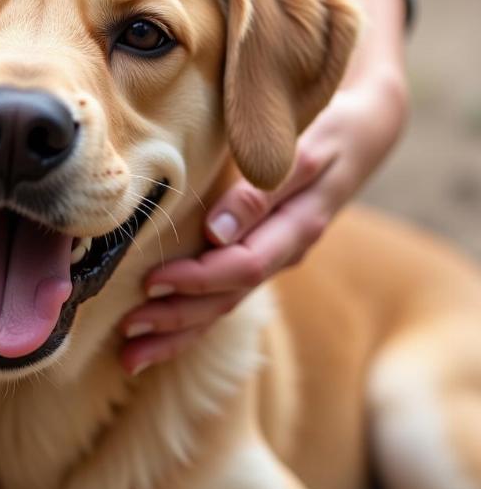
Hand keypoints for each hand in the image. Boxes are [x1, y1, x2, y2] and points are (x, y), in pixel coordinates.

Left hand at [118, 0, 407, 375]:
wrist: (361, 136)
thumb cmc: (330, 132)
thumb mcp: (306, 151)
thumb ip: (262, 191)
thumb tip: (216, 233)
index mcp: (296, 228)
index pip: (243, 266)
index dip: (198, 279)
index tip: (152, 282)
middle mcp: (283, 253)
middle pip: (226, 298)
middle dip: (177, 319)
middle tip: (128, 335)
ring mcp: (272, 259)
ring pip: (223, 306)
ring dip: (177, 332)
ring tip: (132, 356)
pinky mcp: (259, 256)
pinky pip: (225, 297)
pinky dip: (191, 322)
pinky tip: (159, 338)